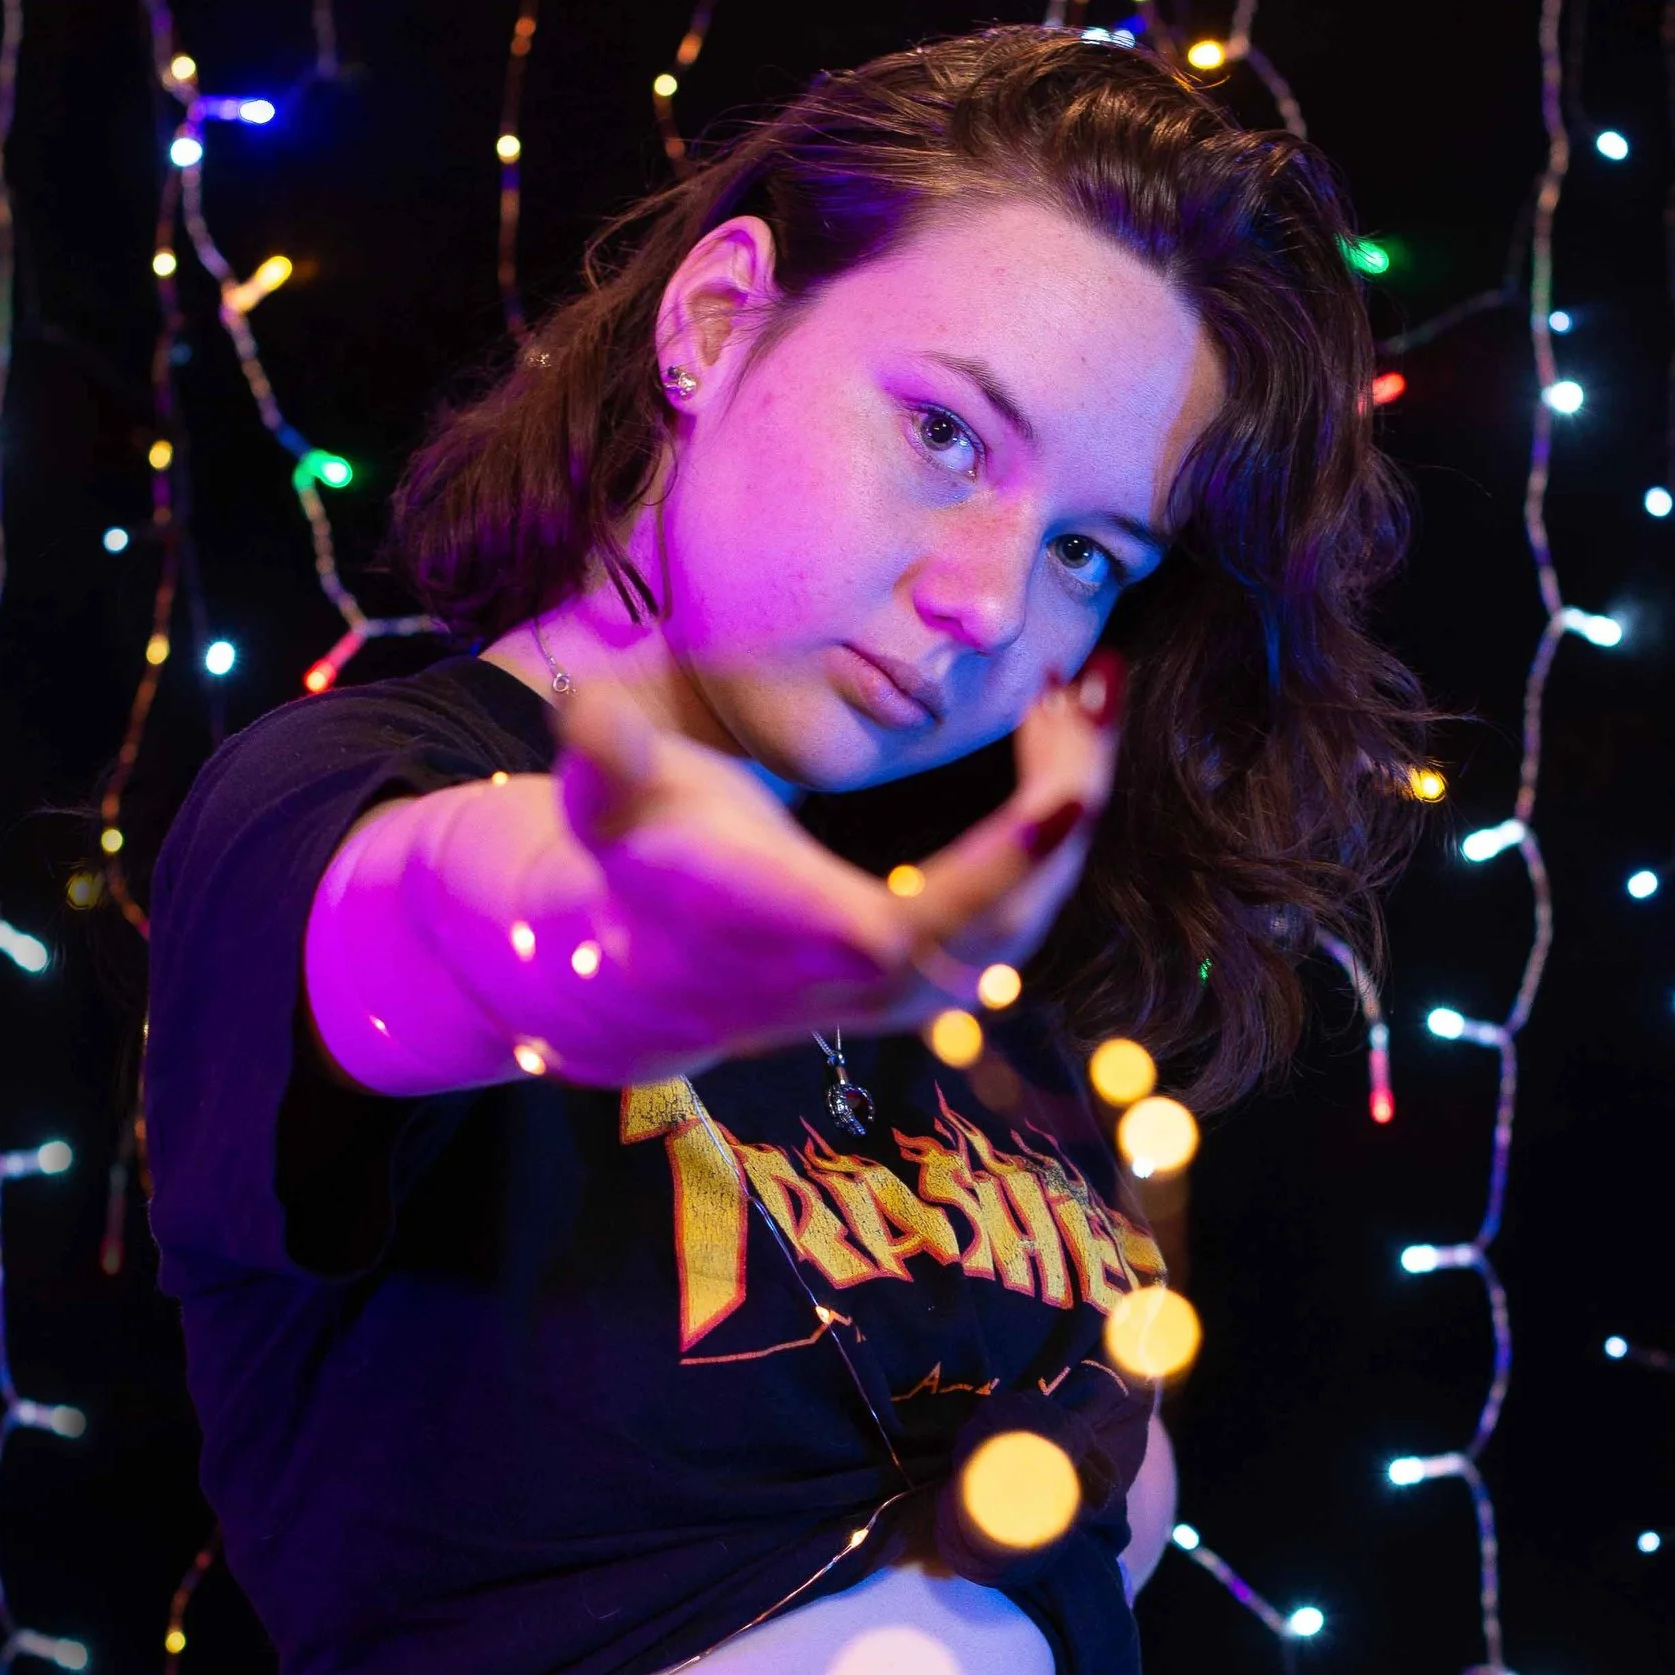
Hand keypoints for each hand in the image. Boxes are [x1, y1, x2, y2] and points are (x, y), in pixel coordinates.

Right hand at [552, 657, 1121, 1068]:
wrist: (640, 964)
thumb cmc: (636, 862)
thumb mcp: (605, 801)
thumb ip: (604, 757)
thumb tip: (586, 712)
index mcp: (820, 934)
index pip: (939, 914)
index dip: (1009, 860)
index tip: (1070, 792)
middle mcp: (884, 979)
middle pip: (1018, 903)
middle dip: (1068, 793)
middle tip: (1089, 686)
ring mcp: (918, 988)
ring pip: (1033, 908)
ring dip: (1069, 804)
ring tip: (1084, 702)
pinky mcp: (935, 975)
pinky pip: (1022, 908)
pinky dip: (1052, 835)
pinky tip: (1059, 753)